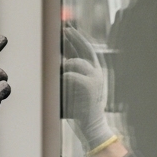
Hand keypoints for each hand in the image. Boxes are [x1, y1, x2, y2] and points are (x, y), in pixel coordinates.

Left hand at [61, 26, 113, 151]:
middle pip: (85, 49)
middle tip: (65, 28)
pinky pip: (70, 75)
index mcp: (95, 72)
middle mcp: (97, 72)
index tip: (68, 28)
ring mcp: (95, 78)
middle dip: (75, 37)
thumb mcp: (76, 88)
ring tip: (60, 80)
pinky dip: (63, 79)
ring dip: (63, 69)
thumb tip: (59, 59)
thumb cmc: (80, 109)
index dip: (78, 38)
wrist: (93, 127)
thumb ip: (71, 73)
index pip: (87, 49)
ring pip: (73, 63)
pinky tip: (62, 87)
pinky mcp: (89, 85)